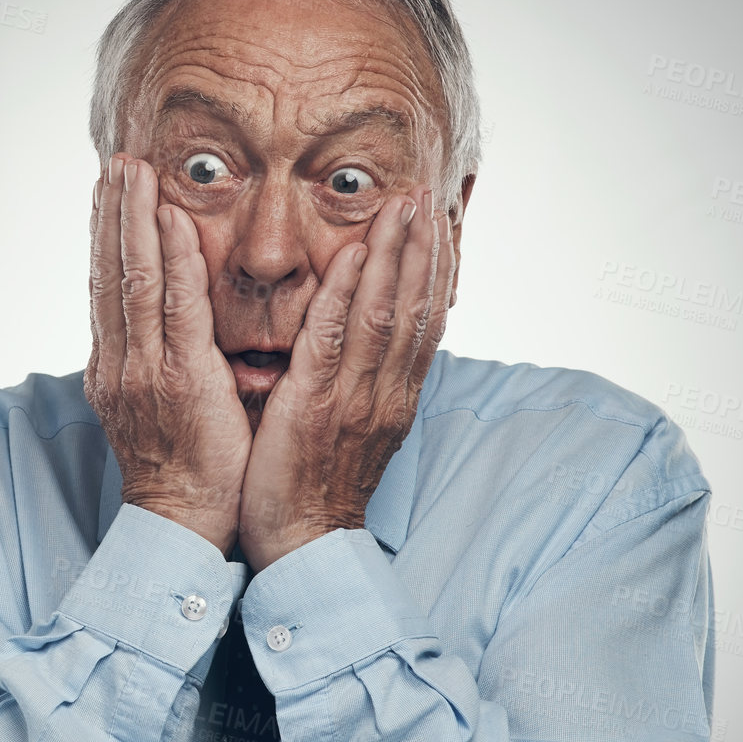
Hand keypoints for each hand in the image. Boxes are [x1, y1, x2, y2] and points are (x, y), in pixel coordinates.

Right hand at [84, 153, 252, 554]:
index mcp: (116, 368)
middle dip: (112, 214)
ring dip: (134, 220)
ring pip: (133, 280)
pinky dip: (170, 262)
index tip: (108, 192)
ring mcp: (145, 371)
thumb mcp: (155, 409)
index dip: (106, 236)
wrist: (183, 525)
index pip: (106, 287)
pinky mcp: (180, 381)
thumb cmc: (182, 472)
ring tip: (133, 172)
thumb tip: (161, 329)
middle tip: (116, 162)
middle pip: (109, 273)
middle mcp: (121, 363)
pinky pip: (175, 310)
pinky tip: (170, 223)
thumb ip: (155, 364)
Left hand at [237, 186, 451, 571]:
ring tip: (404, 206)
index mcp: (393, 397)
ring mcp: (356, 398)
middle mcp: (386, 392)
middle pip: (415, 308)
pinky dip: (349, 295)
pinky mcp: (318, 406)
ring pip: (386, 314)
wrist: (303, 548)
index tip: (439, 223)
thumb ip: (364, 387)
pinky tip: (357, 256)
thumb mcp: (353, 433)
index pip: (424, 322)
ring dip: (396, 255)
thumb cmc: (317, 491)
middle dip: (423, 248)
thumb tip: (369, 350)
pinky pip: (336, 341)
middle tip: (428, 194)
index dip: (434, 270)